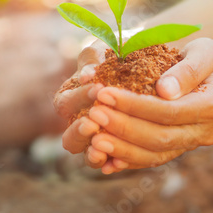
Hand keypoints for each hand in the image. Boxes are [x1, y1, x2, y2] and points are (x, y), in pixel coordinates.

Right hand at [53, 40, 109, 166]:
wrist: (146, 64)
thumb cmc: (120, 54)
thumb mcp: (105, 49)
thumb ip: (94, 59)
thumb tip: (88, 76)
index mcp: (72, 98)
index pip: (66, 103)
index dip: (80, 97)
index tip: (98, 87)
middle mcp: (79, 123)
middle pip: (69, 137)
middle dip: (79, 131)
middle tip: (94, 121)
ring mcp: (97, 140)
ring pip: (87, 154)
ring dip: (91, 153)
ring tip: (100, 149)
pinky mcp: (116, 150)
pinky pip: (110, 163)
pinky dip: (111, 163)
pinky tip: (117, 163)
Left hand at [85, 38, 212, 173]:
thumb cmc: (207, 58)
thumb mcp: (204, 51)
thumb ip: (188, 70)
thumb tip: (164, 90)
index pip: (169, 111)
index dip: (135, 105)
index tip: (105, 94)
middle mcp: (204, 131)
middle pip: (160, 138)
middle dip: (123, 128)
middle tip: (93, 114)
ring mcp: (191, 143)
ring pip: (154, 155)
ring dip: (122, 149)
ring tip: (94, 138)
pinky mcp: (178, 149)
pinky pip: (152, 160)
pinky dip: (127, 160)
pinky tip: (105, 158)